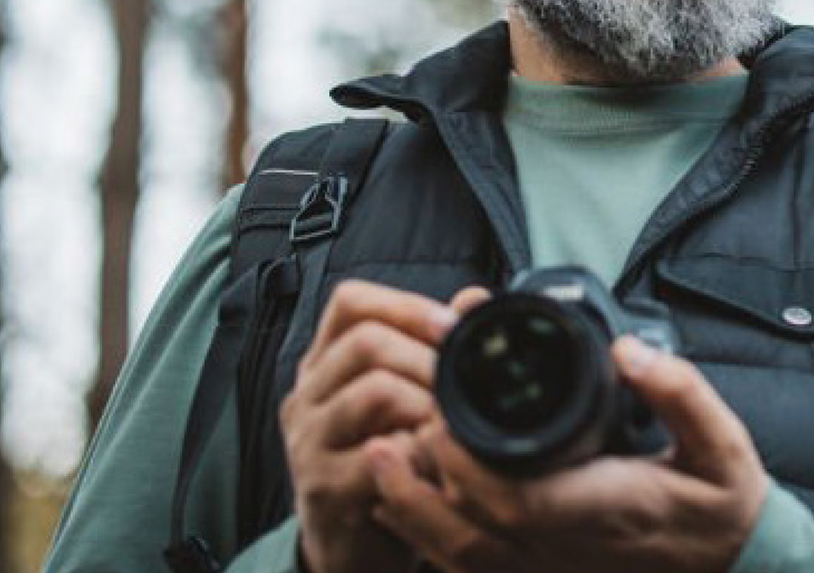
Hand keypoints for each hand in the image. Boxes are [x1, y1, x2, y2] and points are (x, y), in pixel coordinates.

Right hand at [280, 279, 481, 572]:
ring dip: (427, 402)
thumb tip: (474, 299)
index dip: (405, 305)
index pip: (350, 303)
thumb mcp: (405, 394)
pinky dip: (419, 451)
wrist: (357, 546)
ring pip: (374, 390)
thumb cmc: (389, 456)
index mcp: (325, 361)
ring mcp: (309, 441)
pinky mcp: (324, 487)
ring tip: (449, 422)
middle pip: (365, 341)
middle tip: (460, 383)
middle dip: (426, 357)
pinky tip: (434, 462)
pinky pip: (379, 454)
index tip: (451, 326)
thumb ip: (434, 345)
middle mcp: (307, 394)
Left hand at [366, 336, 769, 572]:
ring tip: (375, 463)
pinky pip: (477, 568)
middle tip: (383, 431)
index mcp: (604, 507)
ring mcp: (555, 567)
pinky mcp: (548, 571)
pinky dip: (434, 541)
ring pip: (467, 558)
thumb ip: (680, 390)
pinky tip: (408, 506)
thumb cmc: (721, 500)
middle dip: (420, 485)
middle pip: (473, 533)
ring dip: (414, 514)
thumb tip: (629, 351)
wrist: (734, 566)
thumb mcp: (721, 440)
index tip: (436, 415)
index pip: (518, 500)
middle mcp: (569, 547)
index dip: (467, 466)